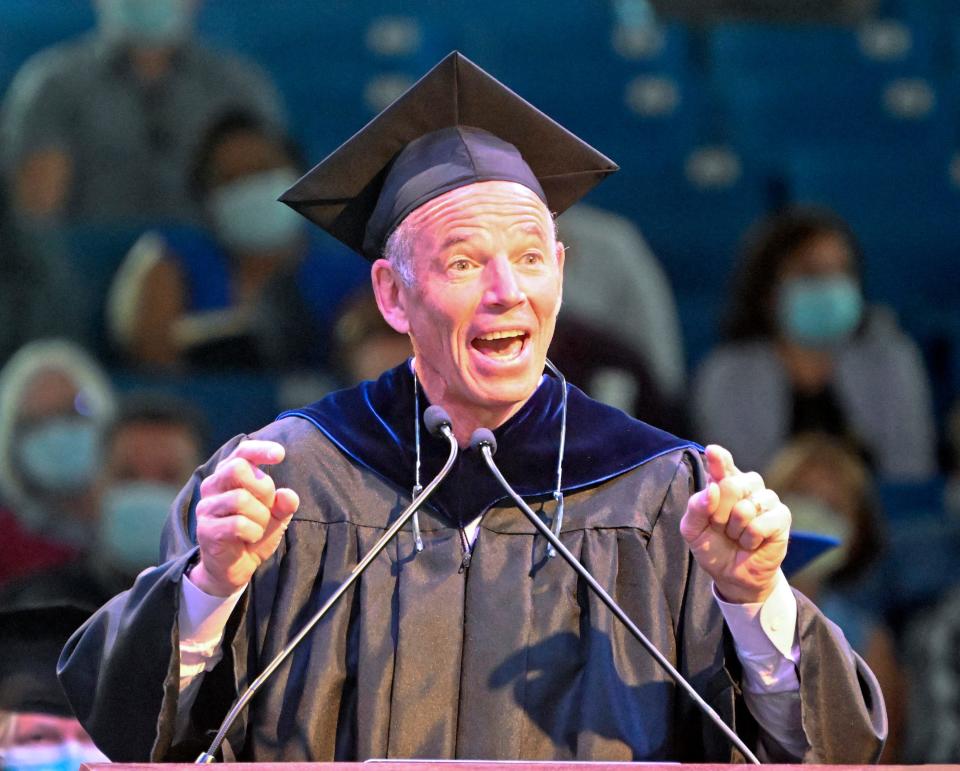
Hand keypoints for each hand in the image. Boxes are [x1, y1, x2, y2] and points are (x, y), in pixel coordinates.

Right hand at [191, 440, 299, 596]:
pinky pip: (237, 524)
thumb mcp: (275, 517)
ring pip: (240, 498)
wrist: (233, 569)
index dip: (260, 449)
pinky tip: (250, 538)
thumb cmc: (253, 534)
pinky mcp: (206, 530)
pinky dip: (253, 531)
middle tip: (266, 507)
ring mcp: (206, 508)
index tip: (280, 454)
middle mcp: (213, 486)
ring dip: (260, 516)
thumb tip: (289, 495)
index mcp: (229, 476)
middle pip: (238, 468)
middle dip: (262, 488)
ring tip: (258, 527)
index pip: (241, 452)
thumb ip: (283, 504)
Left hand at [680, 445, 789, 603]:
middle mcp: (746, 485)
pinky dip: (750, 539)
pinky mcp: (781, 517)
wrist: (732, 574)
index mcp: (722, 482)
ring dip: (735, 529)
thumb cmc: (712, 546)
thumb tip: (712, 489)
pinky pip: (760, 524)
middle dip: (719, 513)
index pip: (721, 463)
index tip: (713, 452)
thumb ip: (696, 507)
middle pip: (731, 485)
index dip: (719, 458)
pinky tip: (751, 542)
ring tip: (736, 536)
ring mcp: (766, 499)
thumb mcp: (692, 530)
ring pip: (745, 507)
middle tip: (721, 527)